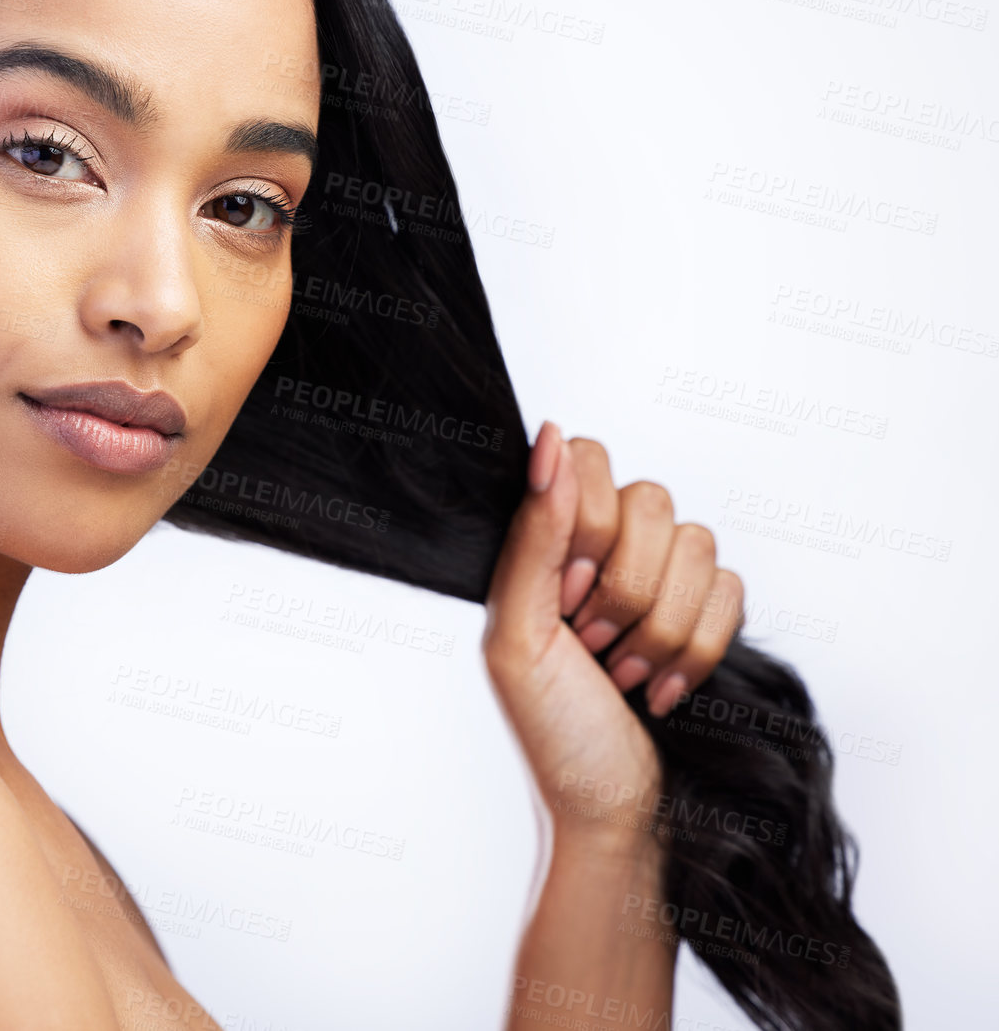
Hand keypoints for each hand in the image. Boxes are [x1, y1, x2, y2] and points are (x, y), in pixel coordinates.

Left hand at [481, 422, 744, 843]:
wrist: (613, 810)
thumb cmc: (552, 732)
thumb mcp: (517, 635)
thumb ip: (532, 535)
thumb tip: (547, 440)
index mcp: (544, 542)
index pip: (586, 458)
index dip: (589, 529)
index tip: (566, 595)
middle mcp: (604, 546)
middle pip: (651, 501)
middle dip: (626, 593)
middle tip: (591, 646)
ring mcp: (660, 575)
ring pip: (700, 543)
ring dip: (661, 629)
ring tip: (623, 674)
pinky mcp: (706, 610)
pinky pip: (733, 588)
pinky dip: (698, 649)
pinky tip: (662, 690)